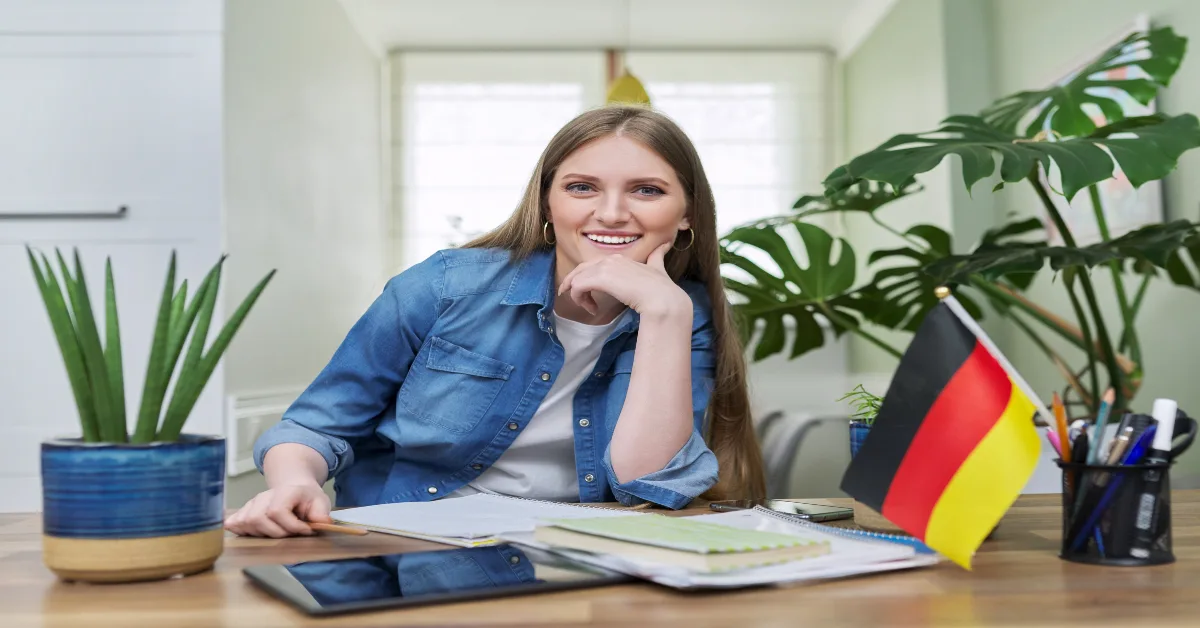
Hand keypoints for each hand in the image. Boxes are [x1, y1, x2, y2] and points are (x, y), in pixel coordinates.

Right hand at [223, 483, 331, 537]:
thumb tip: (320, 523)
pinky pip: (234, 522)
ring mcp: (252, 504)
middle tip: (291, 534)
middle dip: (276, 533)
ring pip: (245, 522)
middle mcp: (264, 496)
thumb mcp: (320, 502)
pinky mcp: (244, 511)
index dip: (290, 526)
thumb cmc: (307, 498)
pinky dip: (240, 531)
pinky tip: (253, 535)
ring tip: (276, 534)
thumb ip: (321, 513)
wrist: (295, 488)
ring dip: (261, 534)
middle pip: (257, 518)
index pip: (277, 511)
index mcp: (284, 492)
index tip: (305, 531)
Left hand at [557, 243, 689, 317]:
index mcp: (620, 258)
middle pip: (580, 269)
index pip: (593, 264)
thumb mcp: (658, 268)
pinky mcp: (599, 278)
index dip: (584, 276)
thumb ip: (657, 257)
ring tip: (588, 308)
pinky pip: (577, 287)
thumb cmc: (662, 288)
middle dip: (571, 282)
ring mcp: (604, 267)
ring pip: (577, 279)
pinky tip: (592, 309)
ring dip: (579, 295)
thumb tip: (665, 245)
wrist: (662, 297)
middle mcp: (610, 259)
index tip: (583, 291)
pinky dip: (579, 299)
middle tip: (566, 294)